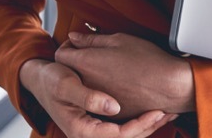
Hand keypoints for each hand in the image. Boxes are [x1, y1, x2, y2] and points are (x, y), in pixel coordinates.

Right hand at [20, 58, 176, 137]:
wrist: (40, 79)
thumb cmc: (51, 80)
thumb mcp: (66, 85)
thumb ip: (88, 97)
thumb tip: (113, 108)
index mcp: (81, 130)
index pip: (118, 136)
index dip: (140, 126)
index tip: (157, 112)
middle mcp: (89, 134)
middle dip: (150, 127)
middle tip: (170, 111)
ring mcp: (95, 129)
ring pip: (128, 134)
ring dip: (148, 124)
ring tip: (168, 111)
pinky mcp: (99, 122)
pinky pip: (123, 126)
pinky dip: (140, 119)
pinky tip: (153, 109)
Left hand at [55, 32, 194, 118]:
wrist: (169, 86)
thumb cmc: (148, 59)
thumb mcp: (119, 40)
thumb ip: (91, 39)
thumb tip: (74, 37)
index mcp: (87, 63)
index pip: (61, 56)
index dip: (69, 48)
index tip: (81, 45)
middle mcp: (88, 84)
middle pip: (70, 73)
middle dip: (77, 63)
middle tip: (95, 56)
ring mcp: (98, 100)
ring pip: (84, 88)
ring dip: (90, 79)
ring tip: (109, 71)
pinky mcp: (111, 113)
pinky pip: (99, 102)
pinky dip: (104, 93)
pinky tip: (120, 84)